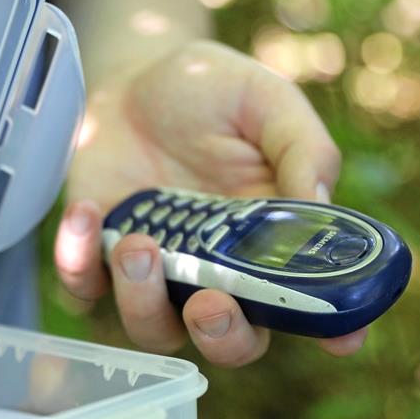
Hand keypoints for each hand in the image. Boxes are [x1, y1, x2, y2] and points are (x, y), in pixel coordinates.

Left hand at [55, 41, 366, 367]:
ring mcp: (156, 273)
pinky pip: (84, 289)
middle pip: (230, 343)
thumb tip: (321, 203)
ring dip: (143, 301)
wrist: (132, 75)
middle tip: (209, 304)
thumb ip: (300, 148)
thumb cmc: (211, 91)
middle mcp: (217, 272)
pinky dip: (78, 263)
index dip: (331, 330)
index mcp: (272, 243)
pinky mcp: (98, 260)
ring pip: (152, 331)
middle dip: (223, 338)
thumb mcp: (265, 101)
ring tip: (137, 242)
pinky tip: (86, 212)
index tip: (341, 342)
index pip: (309, 302)